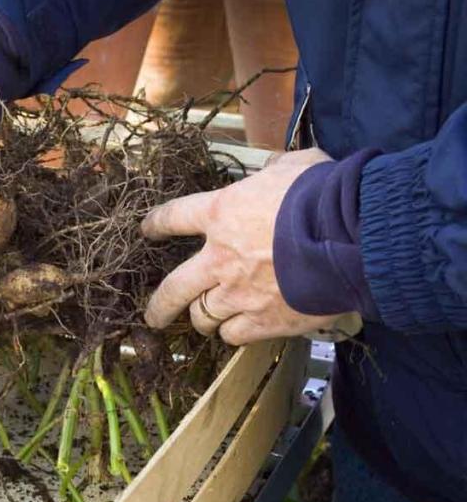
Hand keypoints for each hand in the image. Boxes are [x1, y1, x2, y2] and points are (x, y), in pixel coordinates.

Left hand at [141, 148, 342, 344]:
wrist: (355, 235)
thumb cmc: (326, 194)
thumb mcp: (296, 166)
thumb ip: (274, 172)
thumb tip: (273, 171)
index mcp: (222, 213)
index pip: (174, 218)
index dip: (157, 225)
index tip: (147, 230)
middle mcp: (220, 258)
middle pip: (173, 289)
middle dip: (159, 305)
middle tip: (153, 315)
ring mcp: (239, 293)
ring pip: (202, 317)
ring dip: (202, 319)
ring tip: (204, 322)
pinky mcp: (264, 320)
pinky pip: (233, 335)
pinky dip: (232, 333)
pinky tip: (237, 331)